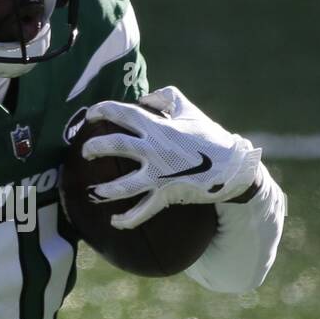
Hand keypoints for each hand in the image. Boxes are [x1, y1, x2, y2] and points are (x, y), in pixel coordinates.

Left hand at [81, 86, 262, 228]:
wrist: (233, 166)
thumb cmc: (210, 136)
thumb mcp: (190, 110)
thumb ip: (167, 97)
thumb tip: (145, 97)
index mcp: (158, 126)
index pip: (122, 113)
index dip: (102, 110)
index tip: (91, 114)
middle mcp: (154, 149)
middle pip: (115, 145)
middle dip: (95, 147)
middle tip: (86, 151)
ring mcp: (159, 174)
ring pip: (124, 185)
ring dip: (105, 190)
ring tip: (93, 192)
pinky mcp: (166, 194)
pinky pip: (143, 210)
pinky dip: (127, 219)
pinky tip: (114, 222)